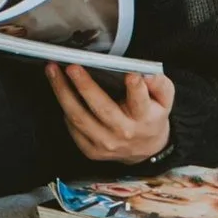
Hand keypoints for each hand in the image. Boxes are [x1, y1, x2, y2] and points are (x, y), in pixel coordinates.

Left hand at [48, 62, 174, 165]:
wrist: (146, 149)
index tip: (131, 75)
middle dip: (85, 86)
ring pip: (80, 118)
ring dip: (63, 93)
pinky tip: (59, 91)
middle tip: (72, 66)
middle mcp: (124, 132)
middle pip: (102, 108)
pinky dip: (64, 109)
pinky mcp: (92, 151)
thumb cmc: (151, 116)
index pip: (140, 102)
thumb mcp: (164, 99)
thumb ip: (159, 84)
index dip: (136, 89)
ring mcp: (106, 144)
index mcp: (144, 118)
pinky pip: (73, 128)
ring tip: (52, 72)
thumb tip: (147, 73)